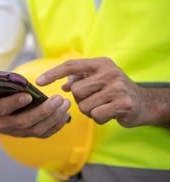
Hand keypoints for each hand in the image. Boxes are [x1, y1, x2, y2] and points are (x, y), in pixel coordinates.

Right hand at [0, 86, 70, 137]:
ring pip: (37, 130)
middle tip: (57, 98)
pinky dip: (56, 125)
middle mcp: (5, 125)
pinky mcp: (27, 134)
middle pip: (25, 121)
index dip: (14, 103)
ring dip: (53, 118)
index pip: (3, 109)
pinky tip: (65, 114)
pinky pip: (44, 134)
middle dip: (43, 111)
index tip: (28, 95)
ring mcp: (17, 132)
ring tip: (65, 104)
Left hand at [36, 57, 168, 127]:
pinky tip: (109, 113)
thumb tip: (64, 84)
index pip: (71, 66)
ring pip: (84, 105)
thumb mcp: (98, 78)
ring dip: (90, 110)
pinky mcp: (123, 103)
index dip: (53, 73)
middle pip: (76, 90)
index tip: (38, 81)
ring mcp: (117, 87)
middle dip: (80, 99)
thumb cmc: (114, 89)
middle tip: (94, 99)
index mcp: (100, 63)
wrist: (143, 102)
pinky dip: (99, 118)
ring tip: (102, 106)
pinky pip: (96, 115)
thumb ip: (80, 78)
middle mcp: (109, 72)